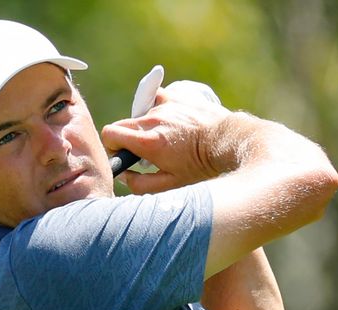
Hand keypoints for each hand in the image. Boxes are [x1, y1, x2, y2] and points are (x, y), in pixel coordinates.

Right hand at [101, 85, 232, 194]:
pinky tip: (170, 121)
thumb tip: (124, 175)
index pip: (109, 134)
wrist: (228, 142)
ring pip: (140, 114)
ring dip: (145, 126)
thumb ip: (140, 184)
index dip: (113, 146)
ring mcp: (163, 105)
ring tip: (165, 137)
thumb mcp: (171, 185)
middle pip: (121, 124)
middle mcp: (153, 120)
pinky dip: (157, 110)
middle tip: (147, 152)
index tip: (124, 154)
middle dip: (127, 138)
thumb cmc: (201, 166)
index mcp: (148, 142)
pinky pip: (155, 100)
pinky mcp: (174, 96)